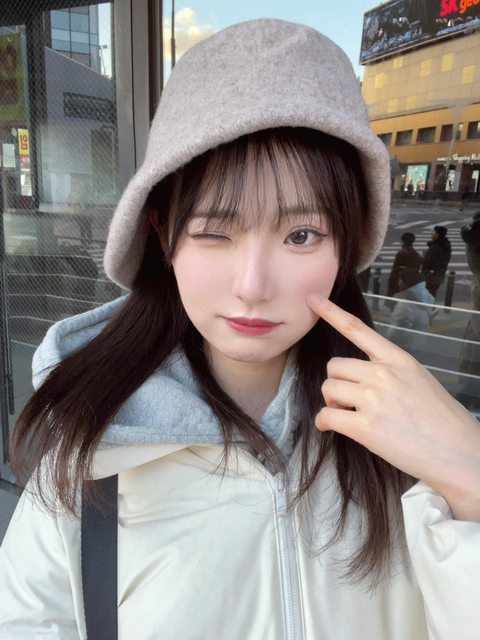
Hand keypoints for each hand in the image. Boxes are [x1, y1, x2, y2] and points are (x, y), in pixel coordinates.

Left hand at [306, 292, 479, 521]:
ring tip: (349, 415)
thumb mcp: (419, 379)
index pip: (357, 329)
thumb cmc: (441, 420)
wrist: (458, 452)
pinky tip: (330, 427)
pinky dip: (324, 422)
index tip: (312, 298)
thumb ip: (390, 372)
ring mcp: (373, 399)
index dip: (331, 312)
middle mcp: (383, 373)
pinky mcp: (365, 427)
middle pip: (334, 366)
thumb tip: (363, 378)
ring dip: (332, 402)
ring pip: (328, 388)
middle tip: (348, 401)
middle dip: (336, 383)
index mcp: (397, 359)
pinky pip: (327, 416)